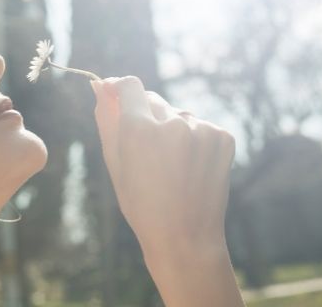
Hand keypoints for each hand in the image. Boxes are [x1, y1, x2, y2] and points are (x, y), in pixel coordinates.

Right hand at [90, 76, 235, 255]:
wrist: (185, 237)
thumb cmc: (141, 204)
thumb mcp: (115, 163)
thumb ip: (106, 120)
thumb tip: (100, 87)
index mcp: (139, 128)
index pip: (129, 85)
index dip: (120, 88)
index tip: (116, 94)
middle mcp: (172, 122)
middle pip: (153, 100)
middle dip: (145, 116)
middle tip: (145, 150)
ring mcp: (201, 129)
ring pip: (177, 114)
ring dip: (171, 128)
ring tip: (170, 165)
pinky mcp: (222, 137)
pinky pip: (199, 126)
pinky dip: (193, 139)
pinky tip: (189, 167)